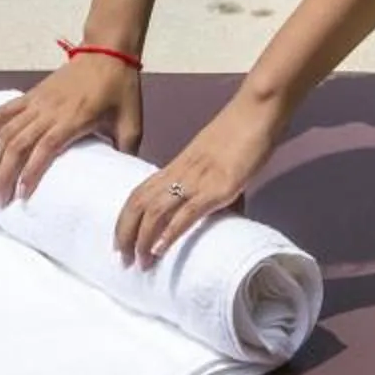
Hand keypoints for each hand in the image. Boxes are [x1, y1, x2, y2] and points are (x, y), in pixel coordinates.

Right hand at [0, 55, 142, 208]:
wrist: (107, 51)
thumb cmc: (120, 88)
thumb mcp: (131, 123)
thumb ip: (125, 153)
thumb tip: (120, 183)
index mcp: (74, 118)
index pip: (45, 148)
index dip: (30, 172)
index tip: (22, 196)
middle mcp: (49, 111)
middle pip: (17, 143)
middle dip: (4, 174)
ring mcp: (36, 102)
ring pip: (5, 130)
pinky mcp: (30, 95)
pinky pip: (1, 112)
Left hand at [114, 97, 278, 268]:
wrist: (256, 111)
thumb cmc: (239, 133)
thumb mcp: (215, 160)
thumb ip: (211, 184)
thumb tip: (222, 209)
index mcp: (176, 165)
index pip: (138, 193)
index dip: (124, 218)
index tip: (118, 241)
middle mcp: (179, 173)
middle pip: (138, 203)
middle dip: (125, 233)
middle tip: (122, 259)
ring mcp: (196, 180)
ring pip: (155, 210)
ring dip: (143, 239)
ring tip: (139, 263)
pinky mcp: (216, 188)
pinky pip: (186, 213)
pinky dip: (170, 233)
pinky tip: (159, 250)